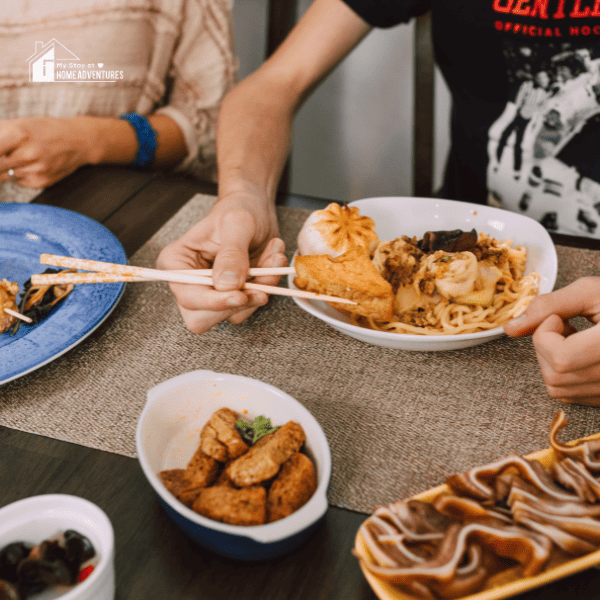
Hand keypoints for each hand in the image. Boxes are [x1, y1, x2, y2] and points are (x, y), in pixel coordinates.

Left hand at [0, 116, 97, 187]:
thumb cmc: (45, 129)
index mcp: (18, 134)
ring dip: (6, 168)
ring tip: (21, 157)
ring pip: (4, 175)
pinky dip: (19, 175)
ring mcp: (36, 170)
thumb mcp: (19, 123)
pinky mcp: (42, 182)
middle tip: (5, 159)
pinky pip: (18, 182)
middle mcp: (27, 153)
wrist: (78, 141)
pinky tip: (31, 165)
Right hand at [156, 191, 285, 332]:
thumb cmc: (239, 209)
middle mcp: (191, 283)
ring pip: (234, 313)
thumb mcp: (236, 224)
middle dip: (237, 303)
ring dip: (260, 288)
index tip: (240, 295)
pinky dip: (269, 284)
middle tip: (263, 284)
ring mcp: (213, 292)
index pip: (188, 297)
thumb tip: (227, 285)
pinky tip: (273, 259)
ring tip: (272, 257)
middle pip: (204, 318)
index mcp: (177, 264)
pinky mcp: (235, 295)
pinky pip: (252, 304)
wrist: (256, 209)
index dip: (213, 302)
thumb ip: (231, 254)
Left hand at [504, 277, 599, 405]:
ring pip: (558, 388)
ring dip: (554, 360)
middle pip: (555, 376)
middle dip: (546, 347)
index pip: (561, 358)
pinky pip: (570, 394)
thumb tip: (510, 329)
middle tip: (566, 325)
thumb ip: (548, 306)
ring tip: (576, 337)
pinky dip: (564, 373)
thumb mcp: (592, 291)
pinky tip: (582, 352)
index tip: (558, 317)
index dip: (546, 334)